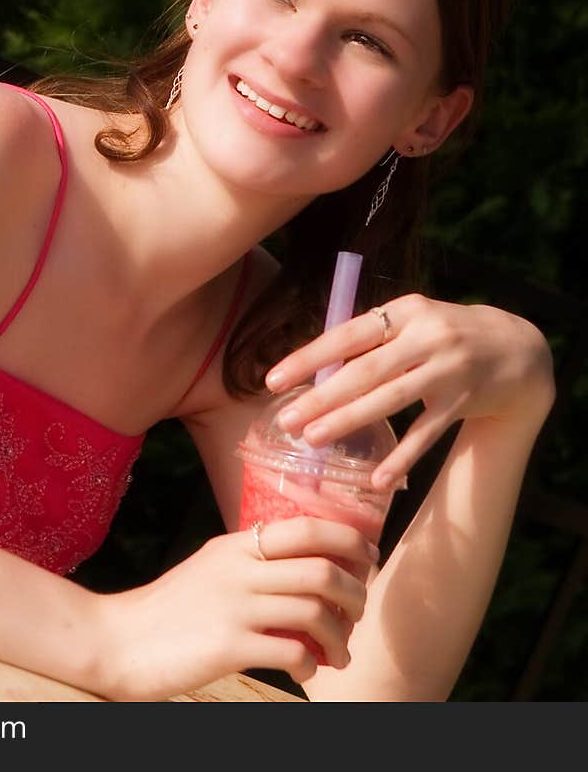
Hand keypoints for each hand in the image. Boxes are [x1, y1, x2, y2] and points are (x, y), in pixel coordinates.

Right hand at [92, 518, 375, 700]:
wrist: (118, 640)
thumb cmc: (168, 610)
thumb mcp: (210, 568)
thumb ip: (249, 562)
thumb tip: (300, 567)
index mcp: (237, 545)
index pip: (308, 528)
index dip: (350, 540)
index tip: (369, 557)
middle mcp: (240, 569)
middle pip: (322, 568)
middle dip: (355, 593)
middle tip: (357, 613)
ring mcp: (236, 606)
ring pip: (315, 611)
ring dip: (339, 636)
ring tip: (338, 653)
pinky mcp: (229, 646)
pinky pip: (292, 652)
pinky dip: (310, 665)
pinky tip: (305, 672)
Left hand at [264, 295, 554, 489]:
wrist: (516, 349)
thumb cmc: (444, 334)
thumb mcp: (411, 321)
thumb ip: (372, 340)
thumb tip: (316, 368)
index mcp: (405, 311)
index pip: (348, 334)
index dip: (310, 357)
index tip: (273, 379)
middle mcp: (426, 337)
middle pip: (365, 370)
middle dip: (322, 397)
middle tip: (286, 420)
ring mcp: (447, 370)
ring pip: (390, 400)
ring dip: (349, 420)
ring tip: (312, 439)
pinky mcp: (463, 402)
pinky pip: (427, 433)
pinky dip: (402, 456)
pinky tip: (376, 478)